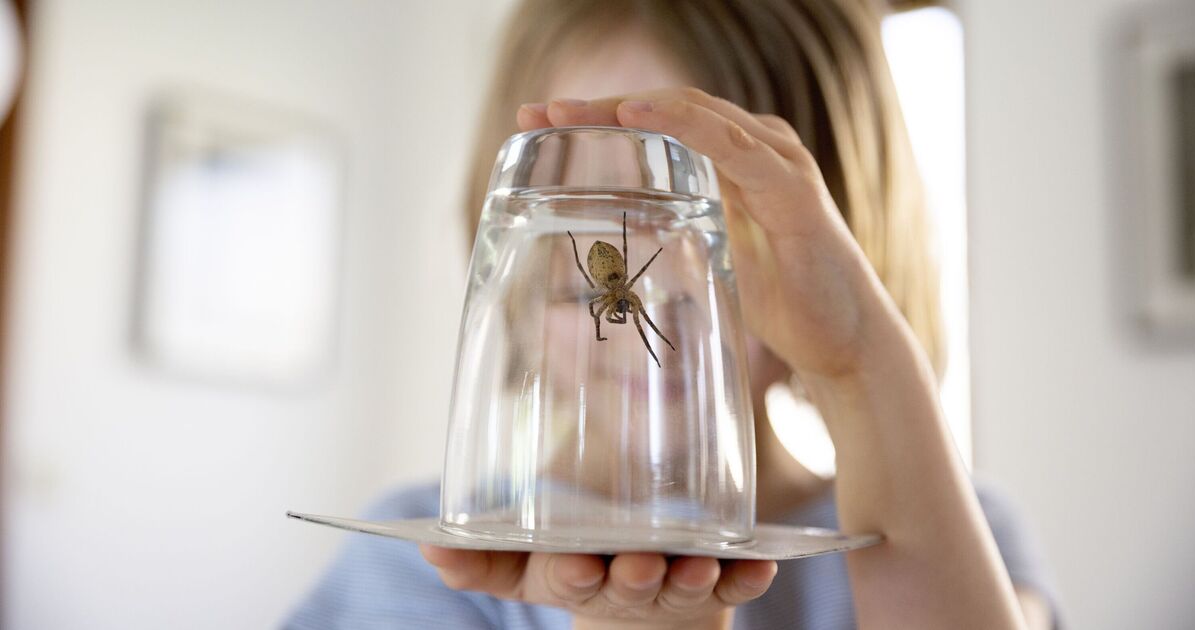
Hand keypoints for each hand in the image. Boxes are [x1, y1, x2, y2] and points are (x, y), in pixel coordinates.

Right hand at [419, 546, 775, 627]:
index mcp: (578, 575)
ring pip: (686, 581)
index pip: (567, 576)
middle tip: (641, 563)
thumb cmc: (582, 567)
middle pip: (631, 581)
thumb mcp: (526, 569)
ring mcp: (677, 582)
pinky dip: (752, 575)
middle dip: (635, 576)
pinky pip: (741, 581)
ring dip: (696, 576)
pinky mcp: (720, 582)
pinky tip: (764, 564)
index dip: (570, 571)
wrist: (646, 602)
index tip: (574, 563)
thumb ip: (481, 558)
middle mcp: (628, 583)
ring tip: (704, 565)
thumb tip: (425, 544)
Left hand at [519, 89, 900, 378]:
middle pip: (669, 107)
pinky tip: (641, 116)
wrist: (846, 341)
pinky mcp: (795, 191)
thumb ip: (673, 233)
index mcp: (736, 159)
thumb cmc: (785, 299)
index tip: (538, 122)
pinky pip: (735, 148)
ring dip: (630, 107)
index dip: (599, 116)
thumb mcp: (710, 256)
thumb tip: (616, 234)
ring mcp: (779, 163)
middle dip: (600, 106)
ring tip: (572, 111)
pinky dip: (687, 127)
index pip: (660, 120)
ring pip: (696, 114)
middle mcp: (758, 148)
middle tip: (538, 112)